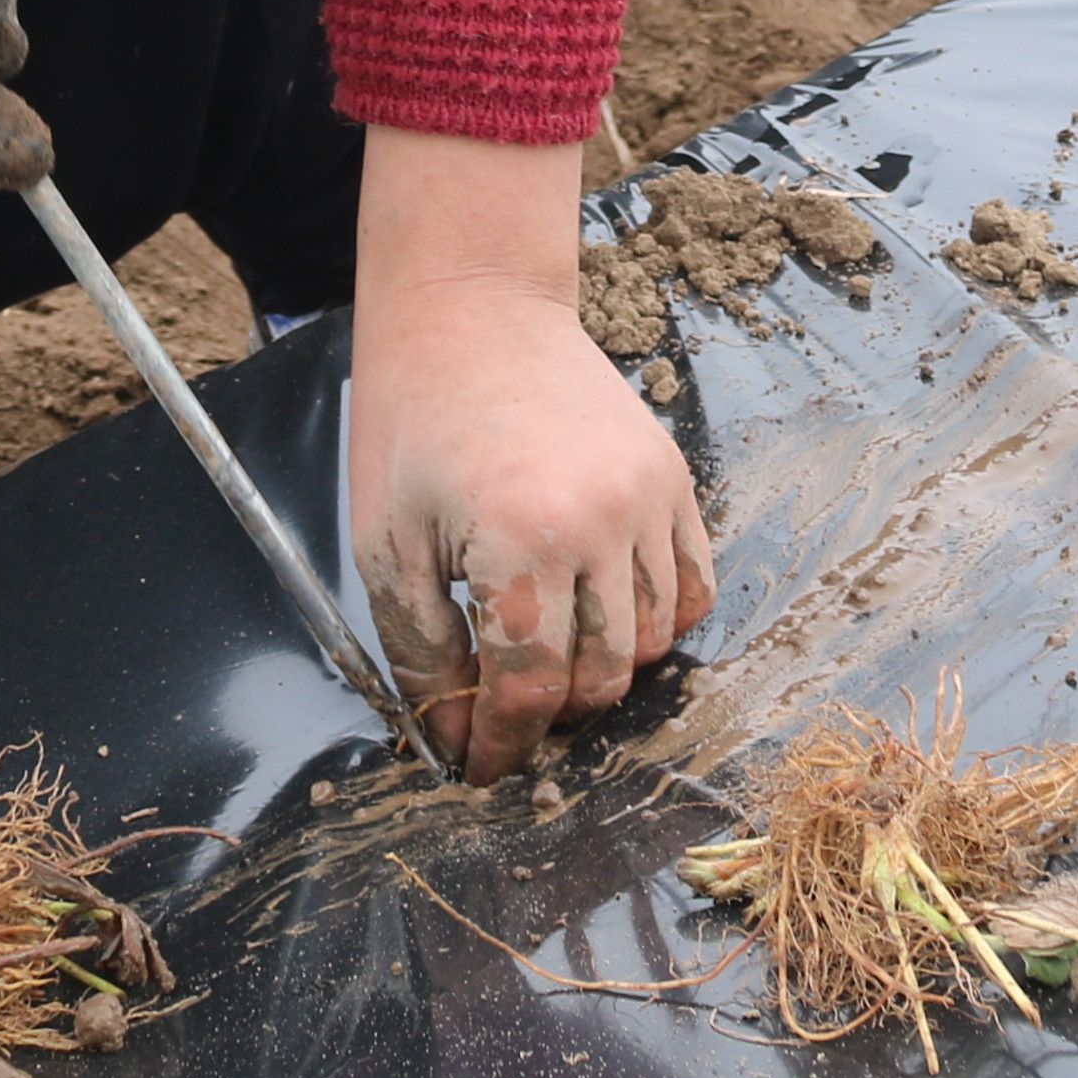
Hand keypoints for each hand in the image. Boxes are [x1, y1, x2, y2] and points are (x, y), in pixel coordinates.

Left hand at [343, 132, 713, 777]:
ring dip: (601, 672)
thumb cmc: (413, 421)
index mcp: (520, 540)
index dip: (501, 744)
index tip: (479, 767)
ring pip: (652, 642)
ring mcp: (649, 498)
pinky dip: (656, 623)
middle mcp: (602, 522)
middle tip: (502, 708)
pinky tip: (605, 619)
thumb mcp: (386, 547)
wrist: (473, 309)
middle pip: (599, 678)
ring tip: (548, 657)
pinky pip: (690, 586)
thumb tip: (457, 737)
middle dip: (547, 714)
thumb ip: (424, 655)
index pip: (528, 688)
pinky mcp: (673, 478)